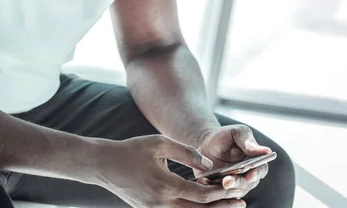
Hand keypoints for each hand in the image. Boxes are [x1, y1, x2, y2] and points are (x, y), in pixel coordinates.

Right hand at [96, 135, 249, 206]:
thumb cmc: (132, 150)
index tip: (236, 188)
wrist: (104, 165)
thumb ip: (187, 153)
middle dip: (222, 207)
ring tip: (229, 206)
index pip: (201, 195)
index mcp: (165, 185)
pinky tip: (204, 206)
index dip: (221, 193)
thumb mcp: (160, 143)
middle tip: (242, 202)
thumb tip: (209, 165)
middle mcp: (161, 203)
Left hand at [196, 125, 271, 199]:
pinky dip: (214, 191)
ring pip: (235, 191)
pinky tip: (206, 183)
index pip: (261, 170)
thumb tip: (267, 151)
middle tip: (227, 181)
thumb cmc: (224, 136)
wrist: (205, 144)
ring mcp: (235, 184)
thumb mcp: (236, 133)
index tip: (250, 175)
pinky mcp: (221, 190)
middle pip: (247, 183)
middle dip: (238, 183)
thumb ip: (249, 142)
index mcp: (255, 161)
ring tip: (217, 182)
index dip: (256, 173)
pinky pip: (220, 195)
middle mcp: (248, 175)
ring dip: (226, 189)